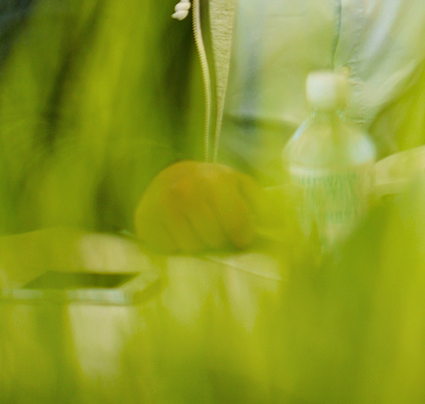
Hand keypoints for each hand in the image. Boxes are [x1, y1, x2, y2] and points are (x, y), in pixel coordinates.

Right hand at [133, 161, 260, 253]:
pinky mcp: (144, 221)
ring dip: (199, 246)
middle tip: (218, 234)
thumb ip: (260, 203)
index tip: (242, 239)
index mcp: (215, 180)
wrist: (167, 175)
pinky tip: (179, 233)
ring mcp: (162, 206)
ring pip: (191, 247)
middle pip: (214, 238)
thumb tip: (280, 225)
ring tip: (199, 232)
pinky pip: (168, 250)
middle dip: (220, 241)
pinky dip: (176, 247)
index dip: (243, 236)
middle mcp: (186, 190)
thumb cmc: (209, 184)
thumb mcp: (238, 184)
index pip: (236, 221)